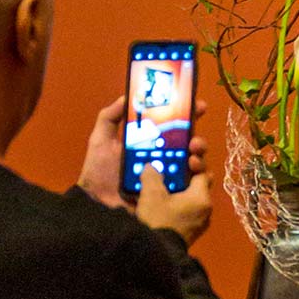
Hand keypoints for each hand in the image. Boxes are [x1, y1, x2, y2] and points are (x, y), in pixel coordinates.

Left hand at [77, 96, 209, 208]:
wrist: (98, 202)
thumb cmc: (99, 171)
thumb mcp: (101, 139)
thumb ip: (110, 117)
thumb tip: (128, 96)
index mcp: (150, 143)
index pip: (173, 126)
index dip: (188, 114)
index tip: (199, 106)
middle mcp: (163, 157)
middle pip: (189, 143)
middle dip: (197, 137)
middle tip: (194, 139)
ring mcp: (170, 175)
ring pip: (195, 161)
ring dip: (199, 154)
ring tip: (193, 154)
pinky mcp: (173, 193)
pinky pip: (194, 184)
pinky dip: (200, 176)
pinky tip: (194, 170)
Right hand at [136, 165, 211, 244]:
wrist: (155, 256)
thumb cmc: (158, 222)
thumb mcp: (151, 195)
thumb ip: (152, 176)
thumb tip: (151, 168)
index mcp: (201, 197)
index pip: (203, 172)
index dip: (194, 162)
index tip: (184, 158)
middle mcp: (205, 209)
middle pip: (200, 184)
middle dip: (188, 174)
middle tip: (175, 167)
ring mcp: (198, 222)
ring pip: (192, 198)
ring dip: (180, 189)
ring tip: (164, 183)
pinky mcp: (189, 232)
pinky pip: (186, 210)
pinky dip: (177, 202)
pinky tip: (161, 201)